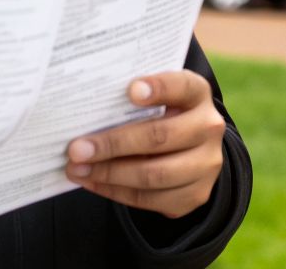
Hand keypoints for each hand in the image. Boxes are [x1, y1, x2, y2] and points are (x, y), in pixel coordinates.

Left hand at [64, 71, 225, 218]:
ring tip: (77, 169)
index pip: (182, 86)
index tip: (130, 90)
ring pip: (154, 174)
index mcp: (198, 95)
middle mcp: (208, 128)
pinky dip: (115, 192)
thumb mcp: (159, 99)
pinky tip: (92, 182)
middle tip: (77, 148)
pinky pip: (150, 199)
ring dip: (109, 173)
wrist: (193, 151)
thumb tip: (85, 108)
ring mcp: (205, 164)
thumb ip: (134, 99)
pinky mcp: (195, 194)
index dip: (159, 88)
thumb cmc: (162, 116)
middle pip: (160, 136)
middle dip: (113, 144)